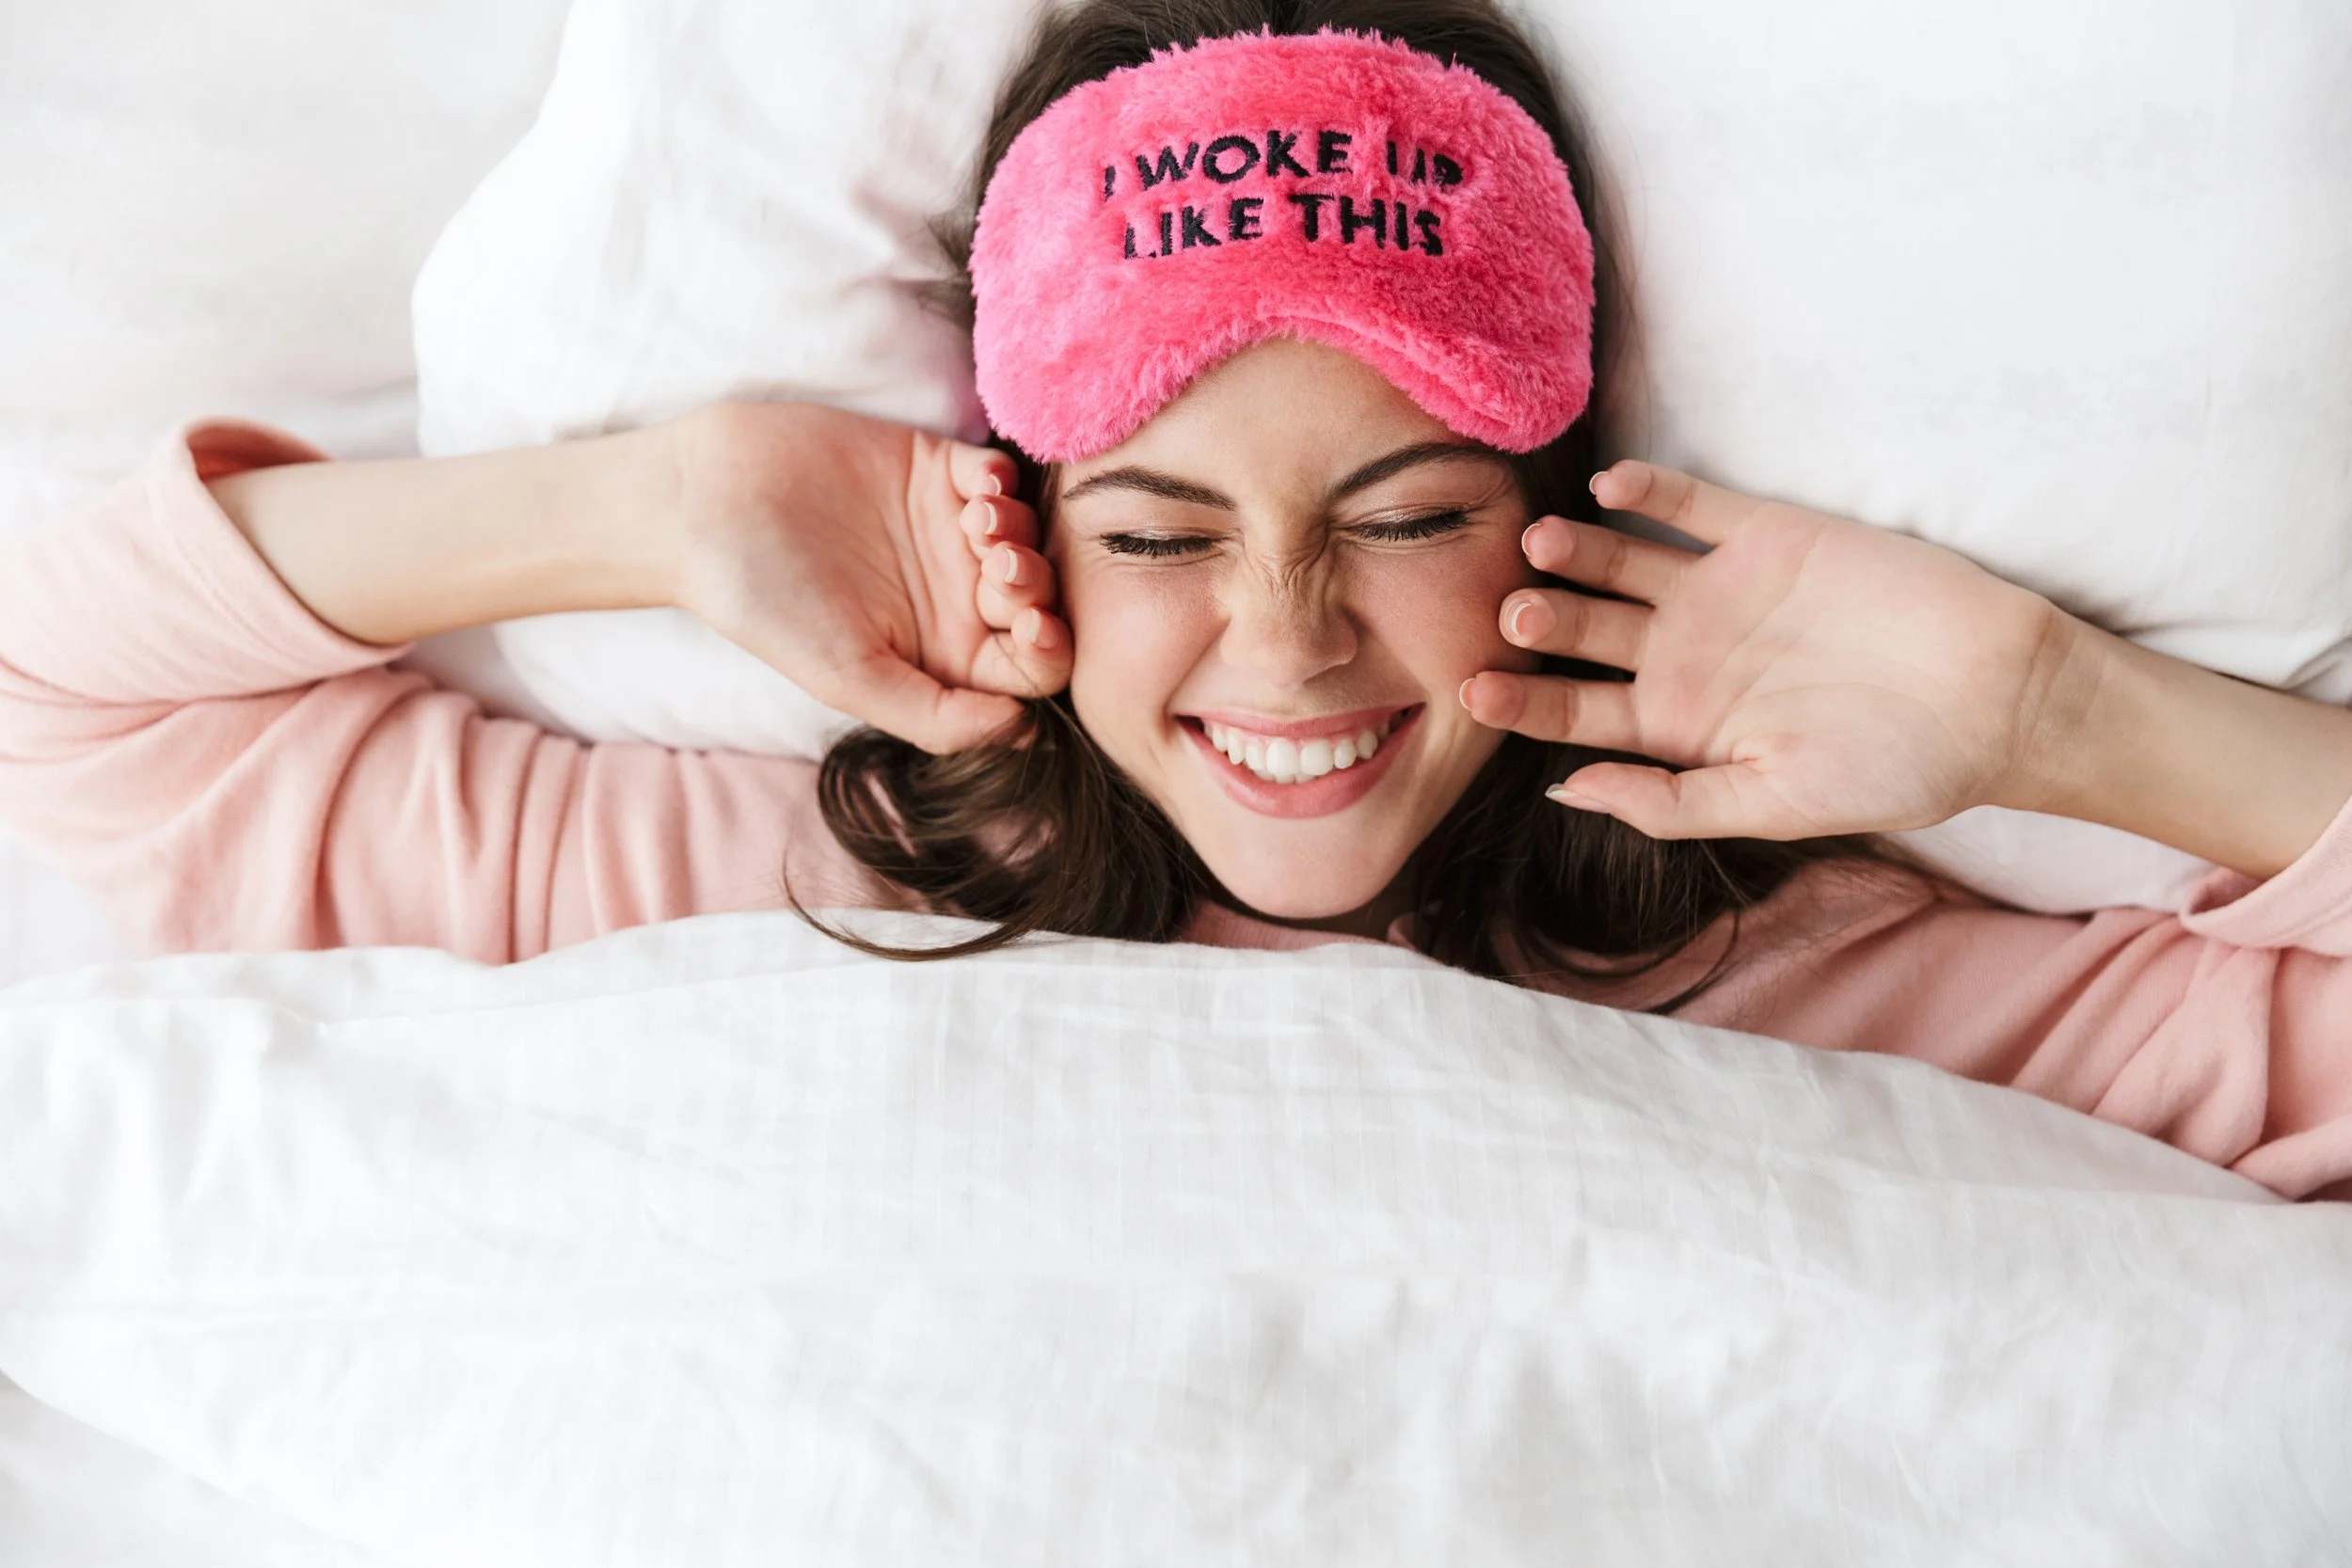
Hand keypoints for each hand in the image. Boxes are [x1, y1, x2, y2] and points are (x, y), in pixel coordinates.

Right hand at [667, 402, 1070, 753]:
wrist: (705, 508)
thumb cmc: (767, 604)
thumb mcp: (848, 678)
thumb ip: (936, 715)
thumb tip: (1025, 731)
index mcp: (945, 657)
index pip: (1031, 669)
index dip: (1049, 653)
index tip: (1029, 629)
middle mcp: (957, 598)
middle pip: (1043, 600)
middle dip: (1038, 588)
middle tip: (1003, 572)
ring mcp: (950, 532)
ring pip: (1029, 536)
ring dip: (1022, 532)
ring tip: (979, 526)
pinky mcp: (935, 469)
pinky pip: (999, 474)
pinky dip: (1003, 480)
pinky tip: (974, 487)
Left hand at [1459, 462, 2078, 840]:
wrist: (1997, 696)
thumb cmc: (1894, 769)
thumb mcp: (1775, 804)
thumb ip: (1670, 802)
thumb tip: (1565, 793)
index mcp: (1676, 725)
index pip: (1575, 712)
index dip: (1524, 701)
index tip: (1472, 691)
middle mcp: (1683, 653)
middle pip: (1585, 631)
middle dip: (1542, 621)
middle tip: (1509, 611)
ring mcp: (1719, 589)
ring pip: (1622, 561)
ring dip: (1578, 551)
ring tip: (1538, 544)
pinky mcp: (1765, 533)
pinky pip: (1690, 502)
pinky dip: (1649, 489)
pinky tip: (1611, 486)